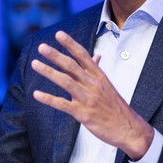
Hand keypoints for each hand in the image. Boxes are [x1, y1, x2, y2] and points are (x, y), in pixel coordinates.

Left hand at [31, 31, 153, 160]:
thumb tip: (96, 55)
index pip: (83, 55)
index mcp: (99, 76)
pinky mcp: (83, 114)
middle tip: (41, 47)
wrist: (128, 128)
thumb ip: (96, 70)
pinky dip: (49, 98)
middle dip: (55, 55)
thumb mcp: (107, 85)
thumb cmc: (115, 106)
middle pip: (72, 66)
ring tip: (35, 64)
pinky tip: (36, 94)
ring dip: (49, 72)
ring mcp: (88, 99)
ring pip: (66, 82)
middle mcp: (93, 84)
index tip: (58, 34)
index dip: (70, 44)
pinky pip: (63, 104)